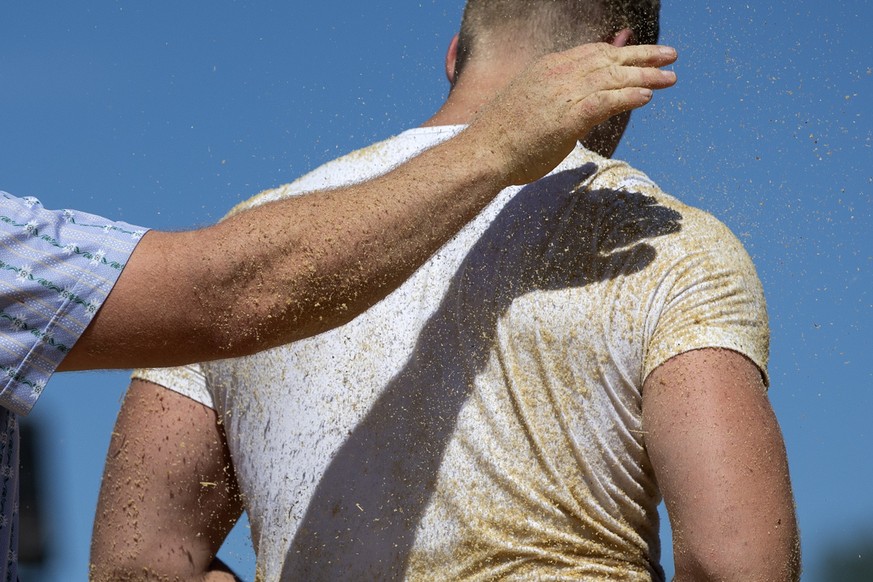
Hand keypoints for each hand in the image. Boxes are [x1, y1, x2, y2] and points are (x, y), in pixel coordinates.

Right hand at [468, 42, 677, 184]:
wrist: (482, 153)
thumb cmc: (500, 138)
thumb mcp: (528, 105)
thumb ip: (553, 97)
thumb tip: (570, 104)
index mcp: (547, 68)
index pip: (592, 52)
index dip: (620, 50)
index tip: (640, 51)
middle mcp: (558, 74)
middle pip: (609, 59)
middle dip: (643, 55)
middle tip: (671, 55)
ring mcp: (563, 94)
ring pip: (613, 78)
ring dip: (645, 75)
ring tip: (670, 77)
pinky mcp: (568, 117)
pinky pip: (605, 102)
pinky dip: (628, 97)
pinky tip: (648, 96)